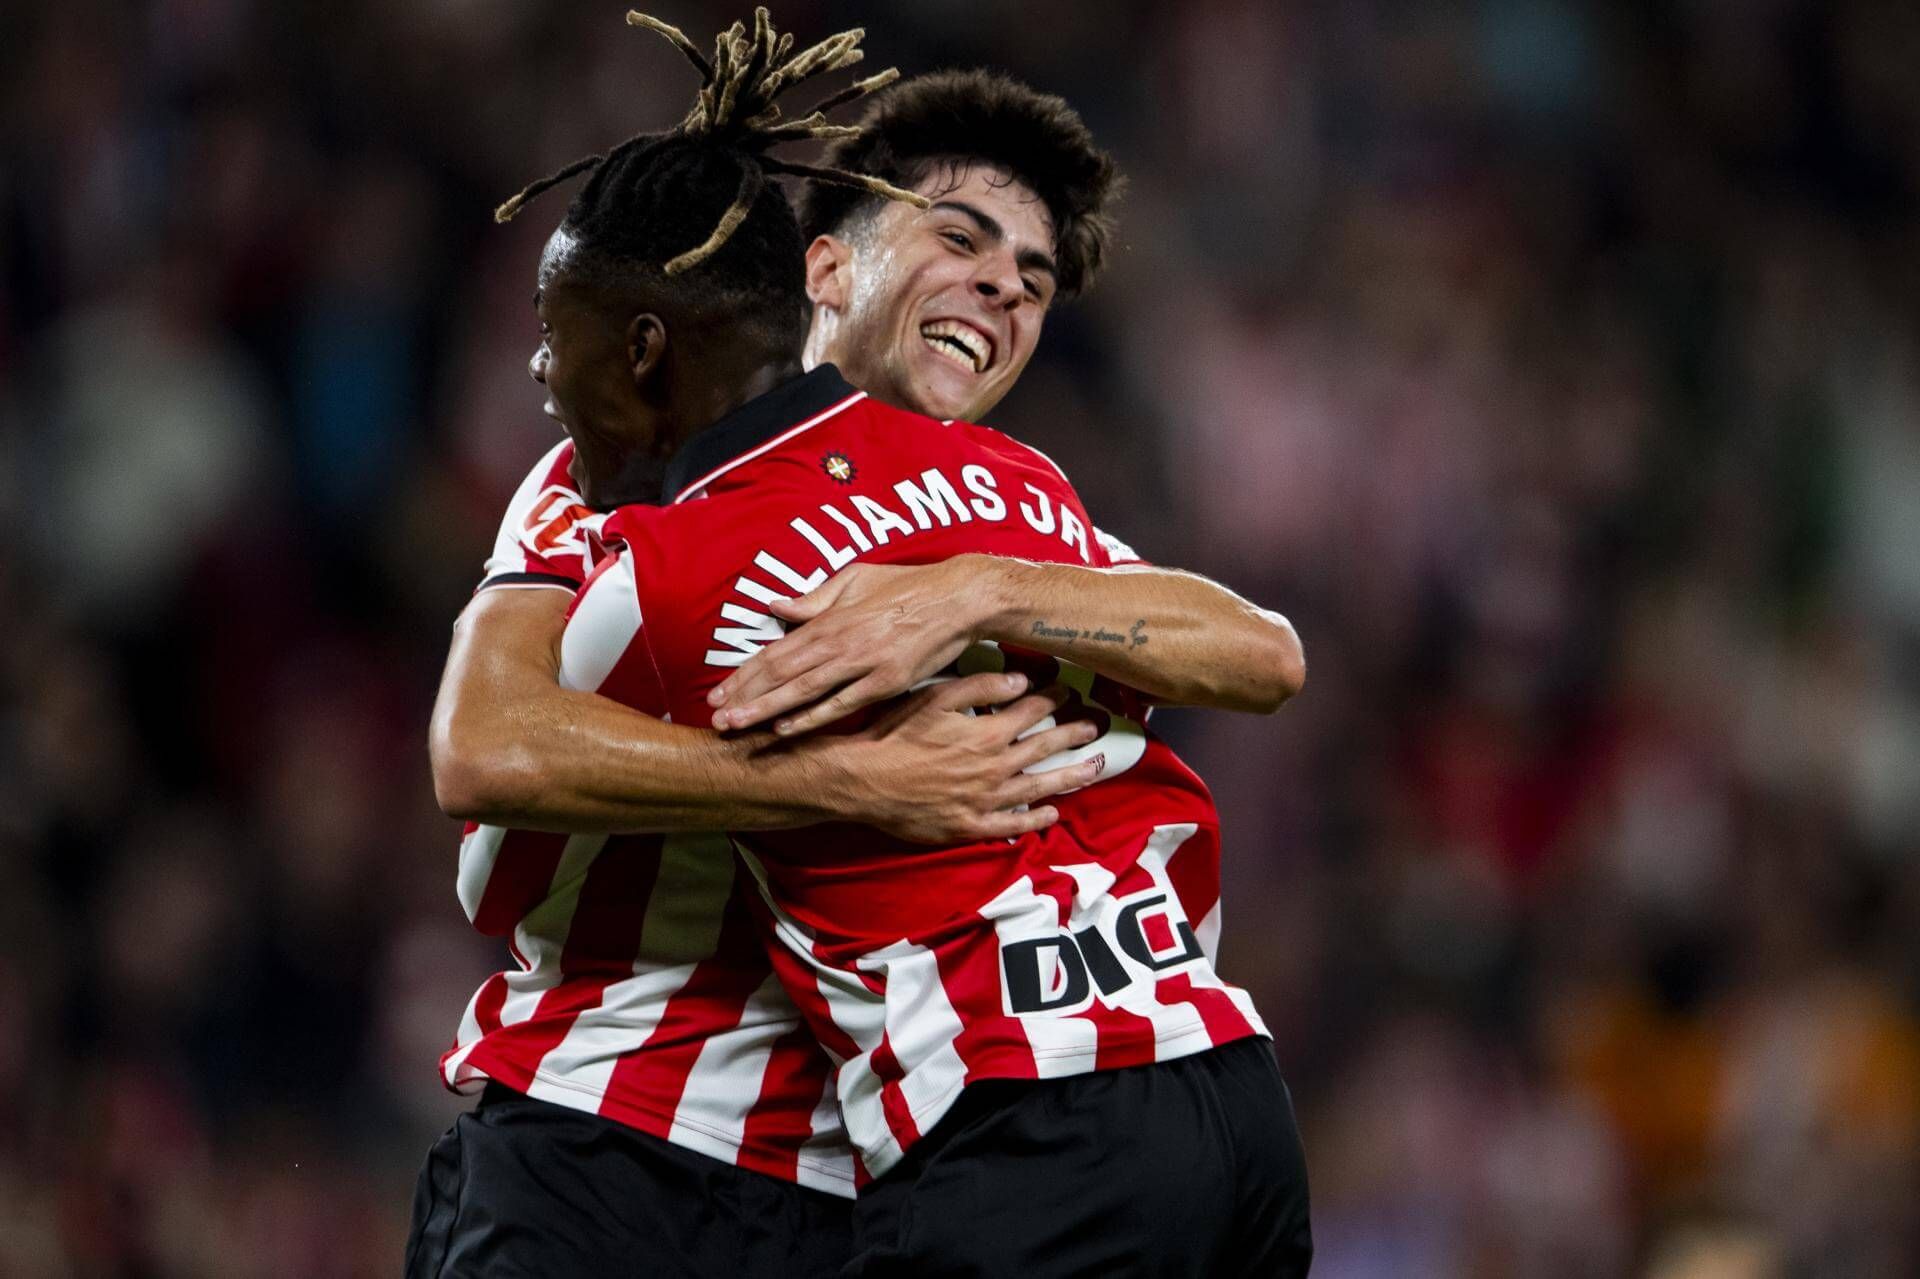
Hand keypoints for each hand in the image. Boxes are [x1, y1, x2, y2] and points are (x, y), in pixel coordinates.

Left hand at [709, 559, 990, 736]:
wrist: (958, 599)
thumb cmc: (907, 586)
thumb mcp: (856, 580)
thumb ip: (815, 599)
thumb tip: (776, 606)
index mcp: (830, 619)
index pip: (777, 650)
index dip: (745, 673)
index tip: (718, 691)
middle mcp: (840, 642)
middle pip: (781, 673)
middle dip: (744, 696)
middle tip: (715, 718)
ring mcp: (863, 664)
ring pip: (804, 690)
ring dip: (765, 710)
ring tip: (736, 727)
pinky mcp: (887, 682)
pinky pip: (842, 704)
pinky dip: (812, 717)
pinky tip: (785, 730)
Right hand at [800, 670, 1100, 843]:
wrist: (863, 781)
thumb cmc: (894, 734)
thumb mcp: (935, 698)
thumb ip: (981, 687)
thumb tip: (1022, 681)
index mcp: (987, 733)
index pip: (1031, 711)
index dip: (1054, 698)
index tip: (1069, 691)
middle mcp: (994, 767)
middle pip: (1044, 747)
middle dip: (1073, 734)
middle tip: (1096, 726)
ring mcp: (985, 800)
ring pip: (1038, 787)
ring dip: (1070, 776)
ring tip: (1096, 768)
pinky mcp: (970, 826)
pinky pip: (1011, 825)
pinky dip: (1035, 820)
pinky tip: (1052, 814)